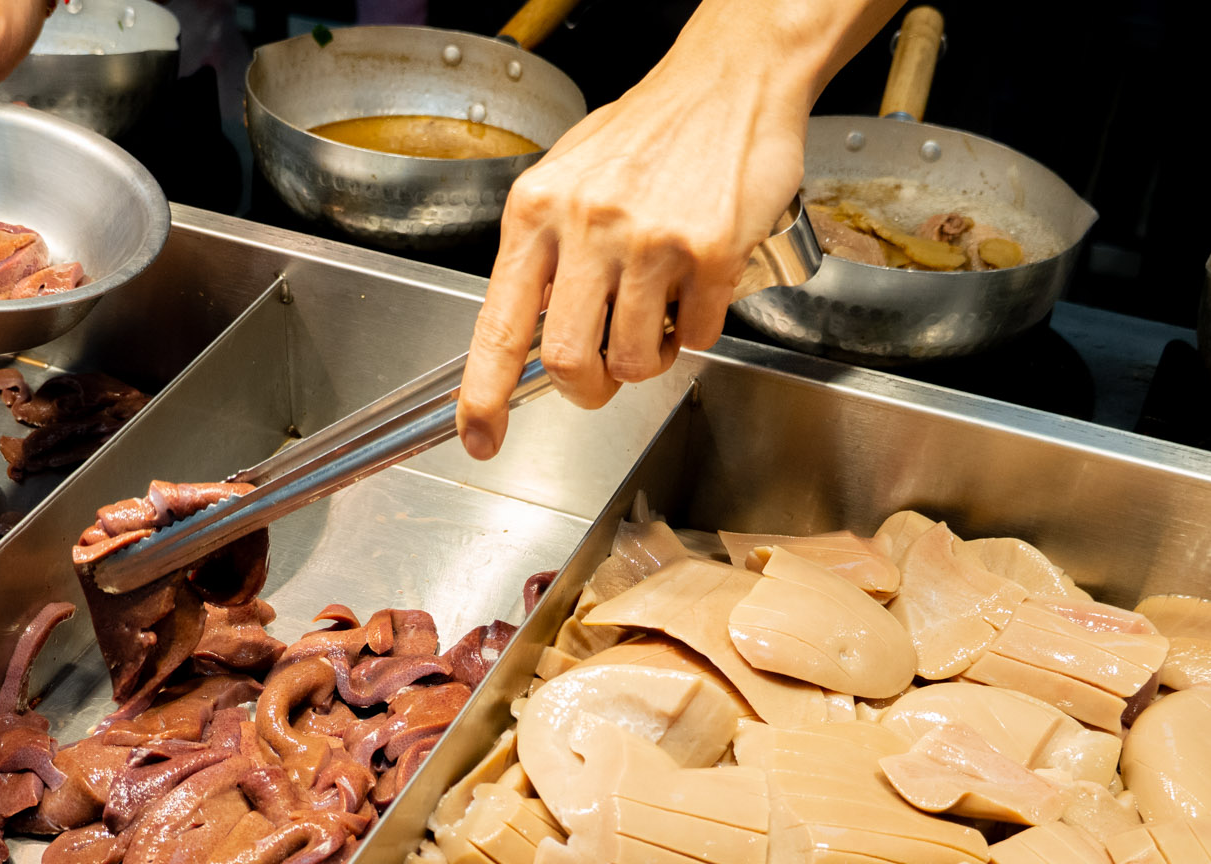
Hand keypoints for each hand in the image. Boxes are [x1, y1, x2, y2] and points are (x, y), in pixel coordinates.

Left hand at [455, 0, 902, 458]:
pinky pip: (699, 334)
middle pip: (566, 360)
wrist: (730, 79)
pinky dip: (700, 328)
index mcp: (536, 211)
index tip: (480, 437)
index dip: (484, 394)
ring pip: (633, 359)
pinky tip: (698, 287)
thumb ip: (544, 252)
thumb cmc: (648, 132)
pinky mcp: (711, 249)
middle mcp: (586, 224)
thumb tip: (529, 327)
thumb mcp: (566, 179)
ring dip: (648, 359)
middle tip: (603, 376)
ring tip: (658, 318)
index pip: (498, 325)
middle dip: (587, 387)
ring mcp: (650, 239)